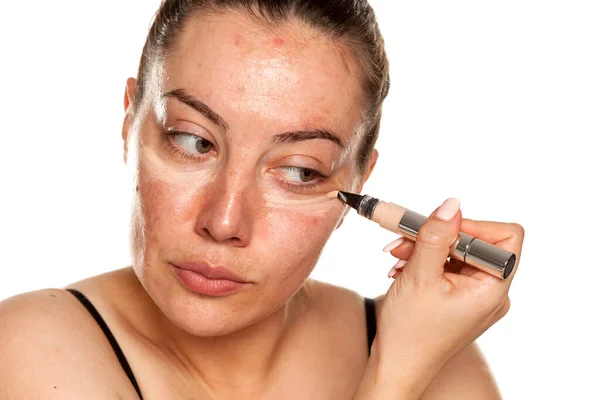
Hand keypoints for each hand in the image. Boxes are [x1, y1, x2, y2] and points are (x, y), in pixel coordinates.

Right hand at [373, 198, 524, 394]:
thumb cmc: (409, 333)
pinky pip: (448, 266)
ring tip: (397, 259)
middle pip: (474, 241)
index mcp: (493, 289)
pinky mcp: (460, 298)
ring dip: (424, 249)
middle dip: (435, 237)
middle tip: (403, 242)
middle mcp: (491, 292)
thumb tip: (451, 204)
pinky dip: (425, 262)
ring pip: (456, 252)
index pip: (504, 236)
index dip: (471, 225)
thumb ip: (435, 236)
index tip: (438, 227)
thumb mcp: (418, 277)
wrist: (396, 366)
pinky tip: (402, 269)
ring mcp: (475, 296)